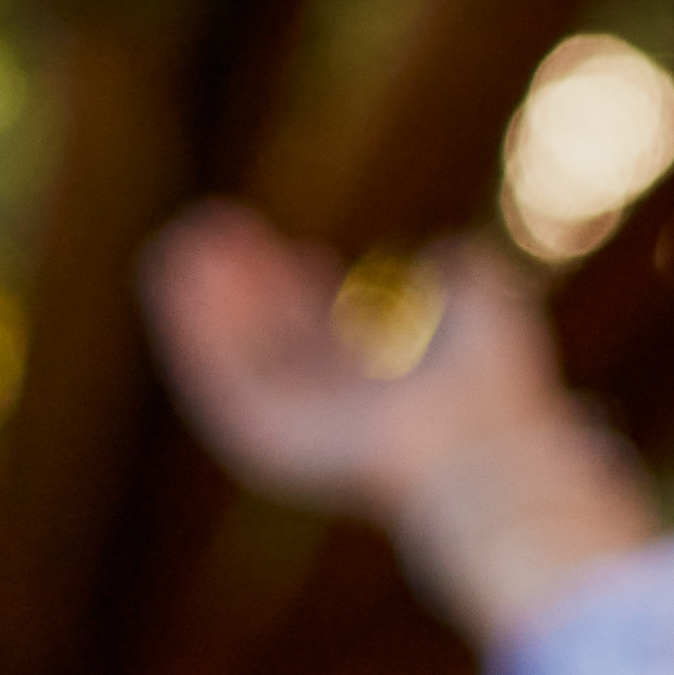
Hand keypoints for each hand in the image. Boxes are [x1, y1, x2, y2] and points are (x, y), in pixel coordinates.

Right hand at [143, 205, 653, 634]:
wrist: (476, 440)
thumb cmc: (494, 380)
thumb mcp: (487, 304)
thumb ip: (465, 273)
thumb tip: (444, 255)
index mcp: (384, 387)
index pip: (335, 339)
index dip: (313, 295)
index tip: (304, 253)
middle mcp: (338, 411)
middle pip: (277, 345)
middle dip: (249, 292)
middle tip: (222, 234)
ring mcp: (300, 428)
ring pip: (239, 359)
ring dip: (206, 305)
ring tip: (184, 244)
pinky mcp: (266, 440)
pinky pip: (217, 379)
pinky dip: (194, 331)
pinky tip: (179, 277)